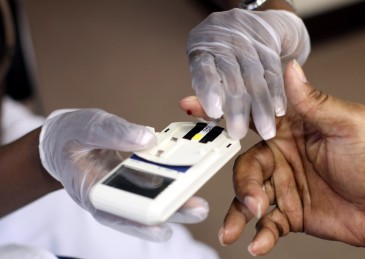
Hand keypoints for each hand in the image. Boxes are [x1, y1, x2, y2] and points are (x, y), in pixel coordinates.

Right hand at [38, 108, 208, 241]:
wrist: (62, 140)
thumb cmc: (71, 135)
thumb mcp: (87, 127)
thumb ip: (113, 132)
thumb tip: (147, 139)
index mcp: (91, 190)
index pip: (115, 213)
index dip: (140, 222)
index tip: (163, 226)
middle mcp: (110, 197)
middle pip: (141, 212)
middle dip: (171, 212)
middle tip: (198, 210)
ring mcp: (123, 189)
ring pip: (151, 201)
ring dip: (177, 202)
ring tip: (201, 204)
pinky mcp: (133, 179)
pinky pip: (153, 185)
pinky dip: (172, 184)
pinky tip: (190, 181)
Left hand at [187, 9, 309, 139]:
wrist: (254, 25)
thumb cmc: (224, 56)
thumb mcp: (208, 68)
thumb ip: (202, 93)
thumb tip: (188, 109)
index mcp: (203, 47)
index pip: (203, 68)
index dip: (209, 89)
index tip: (214, 111)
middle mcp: (225, 41)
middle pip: (231, 76)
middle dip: (237, 107)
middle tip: (239, 132)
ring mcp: (248, 42)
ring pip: (255, 76)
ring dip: (261, 106)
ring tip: (265, 130)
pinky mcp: (269, 45)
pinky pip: (273, 72)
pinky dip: (276, 93)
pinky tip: (278, 111)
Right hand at [219, 60, 364, 254]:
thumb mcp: (348, 124)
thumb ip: (314, 101)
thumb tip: (290, 68)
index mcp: (291, 127)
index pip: (251, 114)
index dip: (222, 109)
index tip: (193, 106)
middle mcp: (281, 154)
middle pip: (244, 164)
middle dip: (242, 184)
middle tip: (251, 199)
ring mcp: (282, 184)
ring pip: (248, 196)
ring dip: (241, 212)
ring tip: (240, 229)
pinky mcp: (288, 212)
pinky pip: (265, 223)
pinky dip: (259, 235)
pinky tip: (258, 244)